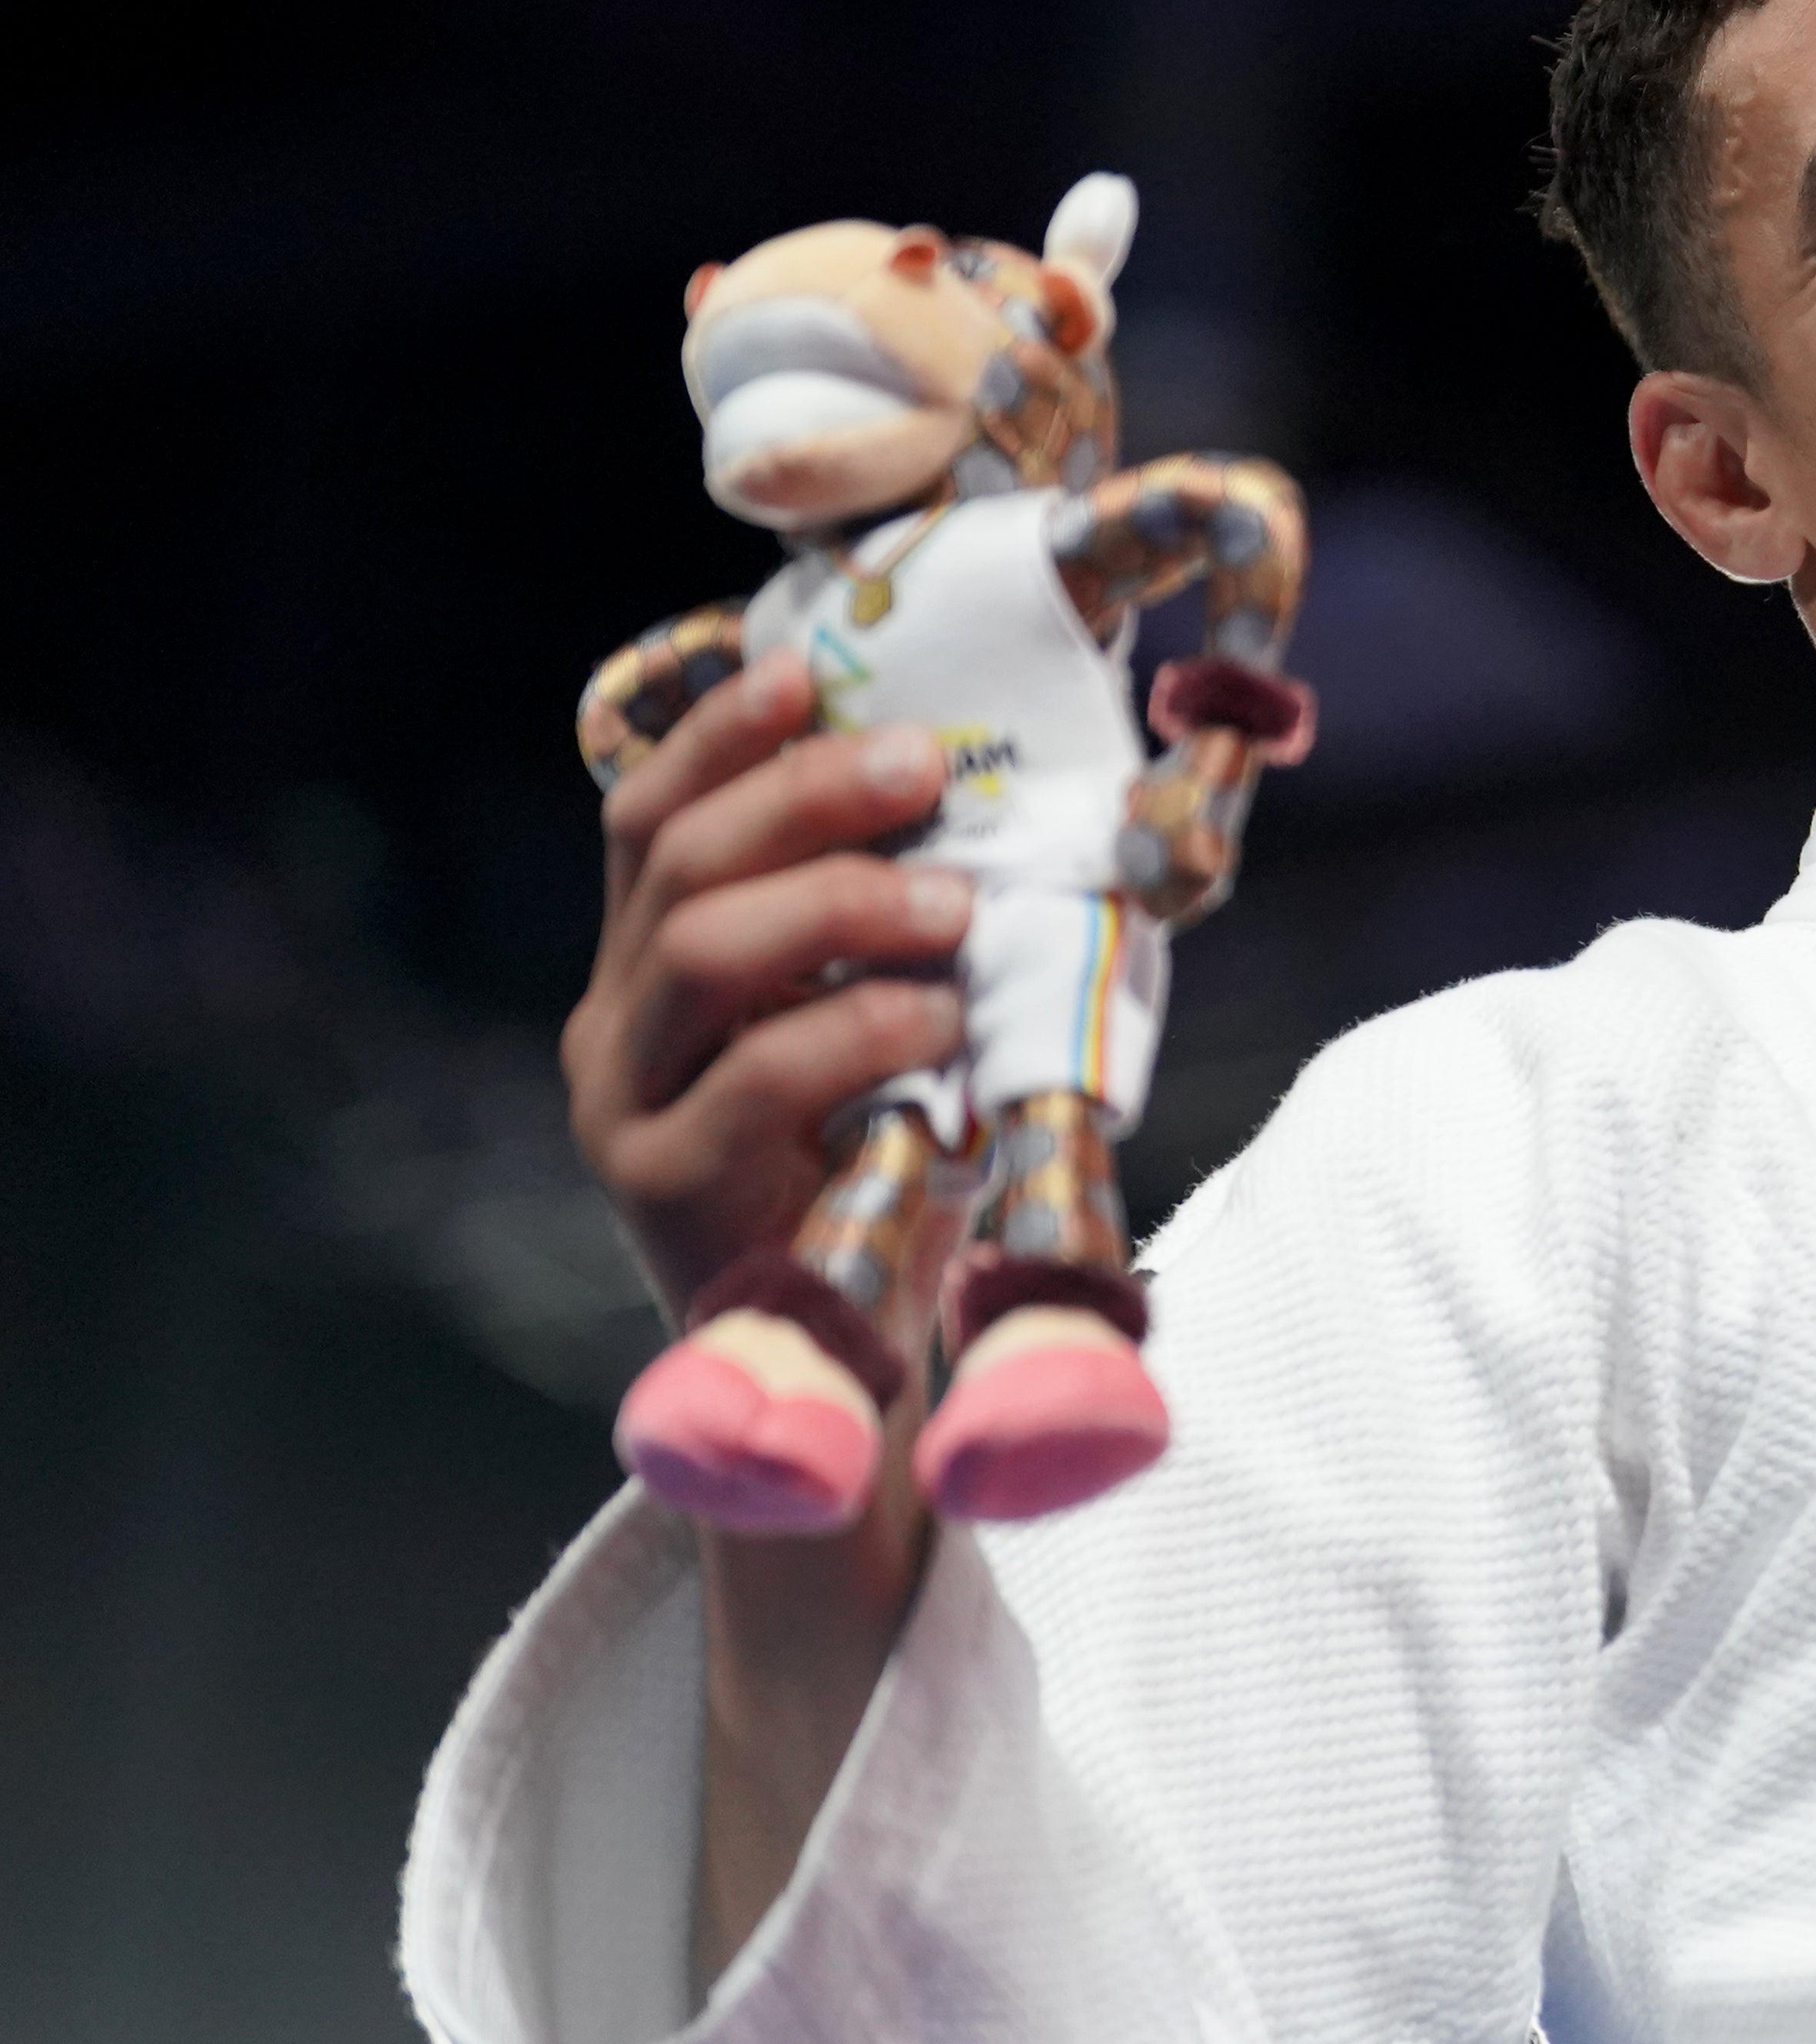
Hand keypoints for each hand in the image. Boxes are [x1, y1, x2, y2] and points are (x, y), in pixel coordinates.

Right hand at [561, 654, 973, 1321]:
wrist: (847, 1369)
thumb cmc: (883, 1174)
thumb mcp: (875, 1033)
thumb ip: (882, 937)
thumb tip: (975, 800)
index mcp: (646, 973)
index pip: (652, 820)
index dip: (720, 736)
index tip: (807, 674)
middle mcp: (611, 1028)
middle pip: (679, 865)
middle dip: (806, 797)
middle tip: (925, 769)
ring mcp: (620, 1108)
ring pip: (699, 951)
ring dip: (838, 901)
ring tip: (952, 908)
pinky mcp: (660, 1190)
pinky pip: (751, 1080)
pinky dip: (855, 1031)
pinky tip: (936, 1025)